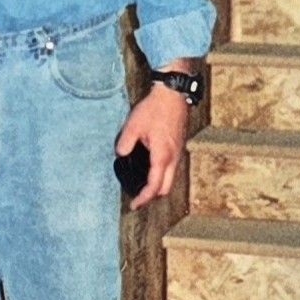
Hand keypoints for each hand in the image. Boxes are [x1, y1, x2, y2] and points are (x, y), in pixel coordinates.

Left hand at [115, 84, 189, 209]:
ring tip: (142, 186)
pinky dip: (162, 176)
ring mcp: (178, 153)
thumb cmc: (155, 109)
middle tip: (137, 198)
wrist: (173, 94)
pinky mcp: (178, 147)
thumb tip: (120, 155)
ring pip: (170, 179)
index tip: (134, 205)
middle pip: (165, 189)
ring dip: (158, 186)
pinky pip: (172, 169)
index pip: (154, 187)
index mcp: (162, 156)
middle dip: (152, 197)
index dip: (143, 199)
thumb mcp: (133, 125)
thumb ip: (125, 143)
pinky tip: (151, 170)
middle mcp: (173, 158)